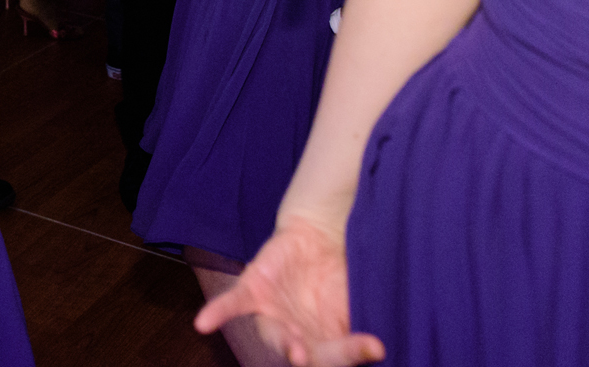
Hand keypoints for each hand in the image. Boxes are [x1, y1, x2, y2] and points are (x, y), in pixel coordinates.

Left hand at [194, 214, 383, 366]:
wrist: (319, 234)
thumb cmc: (339, 277)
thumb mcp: (354, 297)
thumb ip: (362, 319)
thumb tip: (385, 339)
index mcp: (325, 340)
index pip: (338, 355)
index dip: (354, 352)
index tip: (375, 347)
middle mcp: (296, 334)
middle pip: (304, 352)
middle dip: (310, 356)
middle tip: (310, 356)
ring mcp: (273, 314)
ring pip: (274, 334)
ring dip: (282, 341)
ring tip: (294, 348)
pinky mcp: (252, 290)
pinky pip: (232, 304)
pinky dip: (217, 312)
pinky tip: (203, 324)